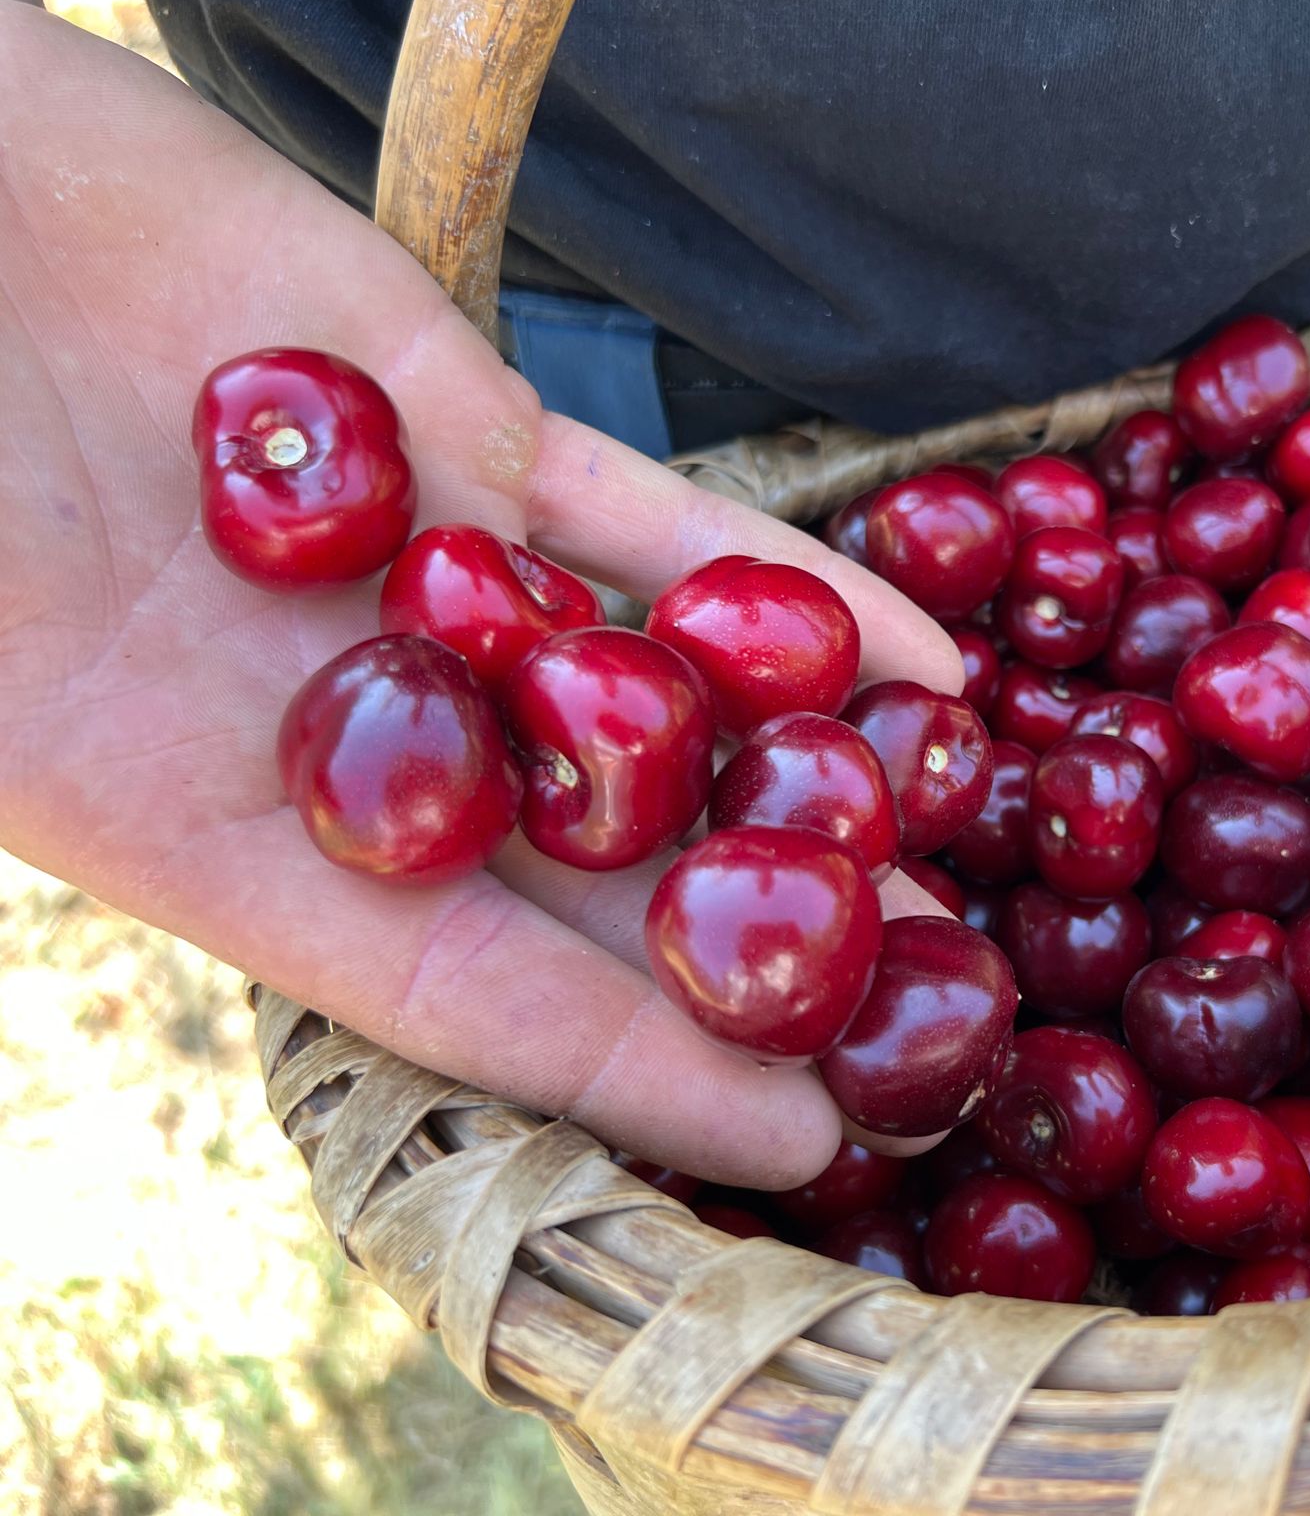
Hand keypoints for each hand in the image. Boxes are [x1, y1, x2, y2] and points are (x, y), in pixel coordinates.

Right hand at [0, 6, 961, 1187]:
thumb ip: (86, 809)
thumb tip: (287, 951)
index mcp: (210, 838)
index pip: (466, 998)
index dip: (639, 1074)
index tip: (803, 1135)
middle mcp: (343, 726)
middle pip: (599, 868)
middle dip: (767, 941)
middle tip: (938, 1014)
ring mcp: (421, 573)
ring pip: (655, 700)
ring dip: (812, 779)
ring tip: (966, 854)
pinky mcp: (469, 429)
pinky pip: (659, 523)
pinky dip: (790, 588)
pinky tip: (923, 658)